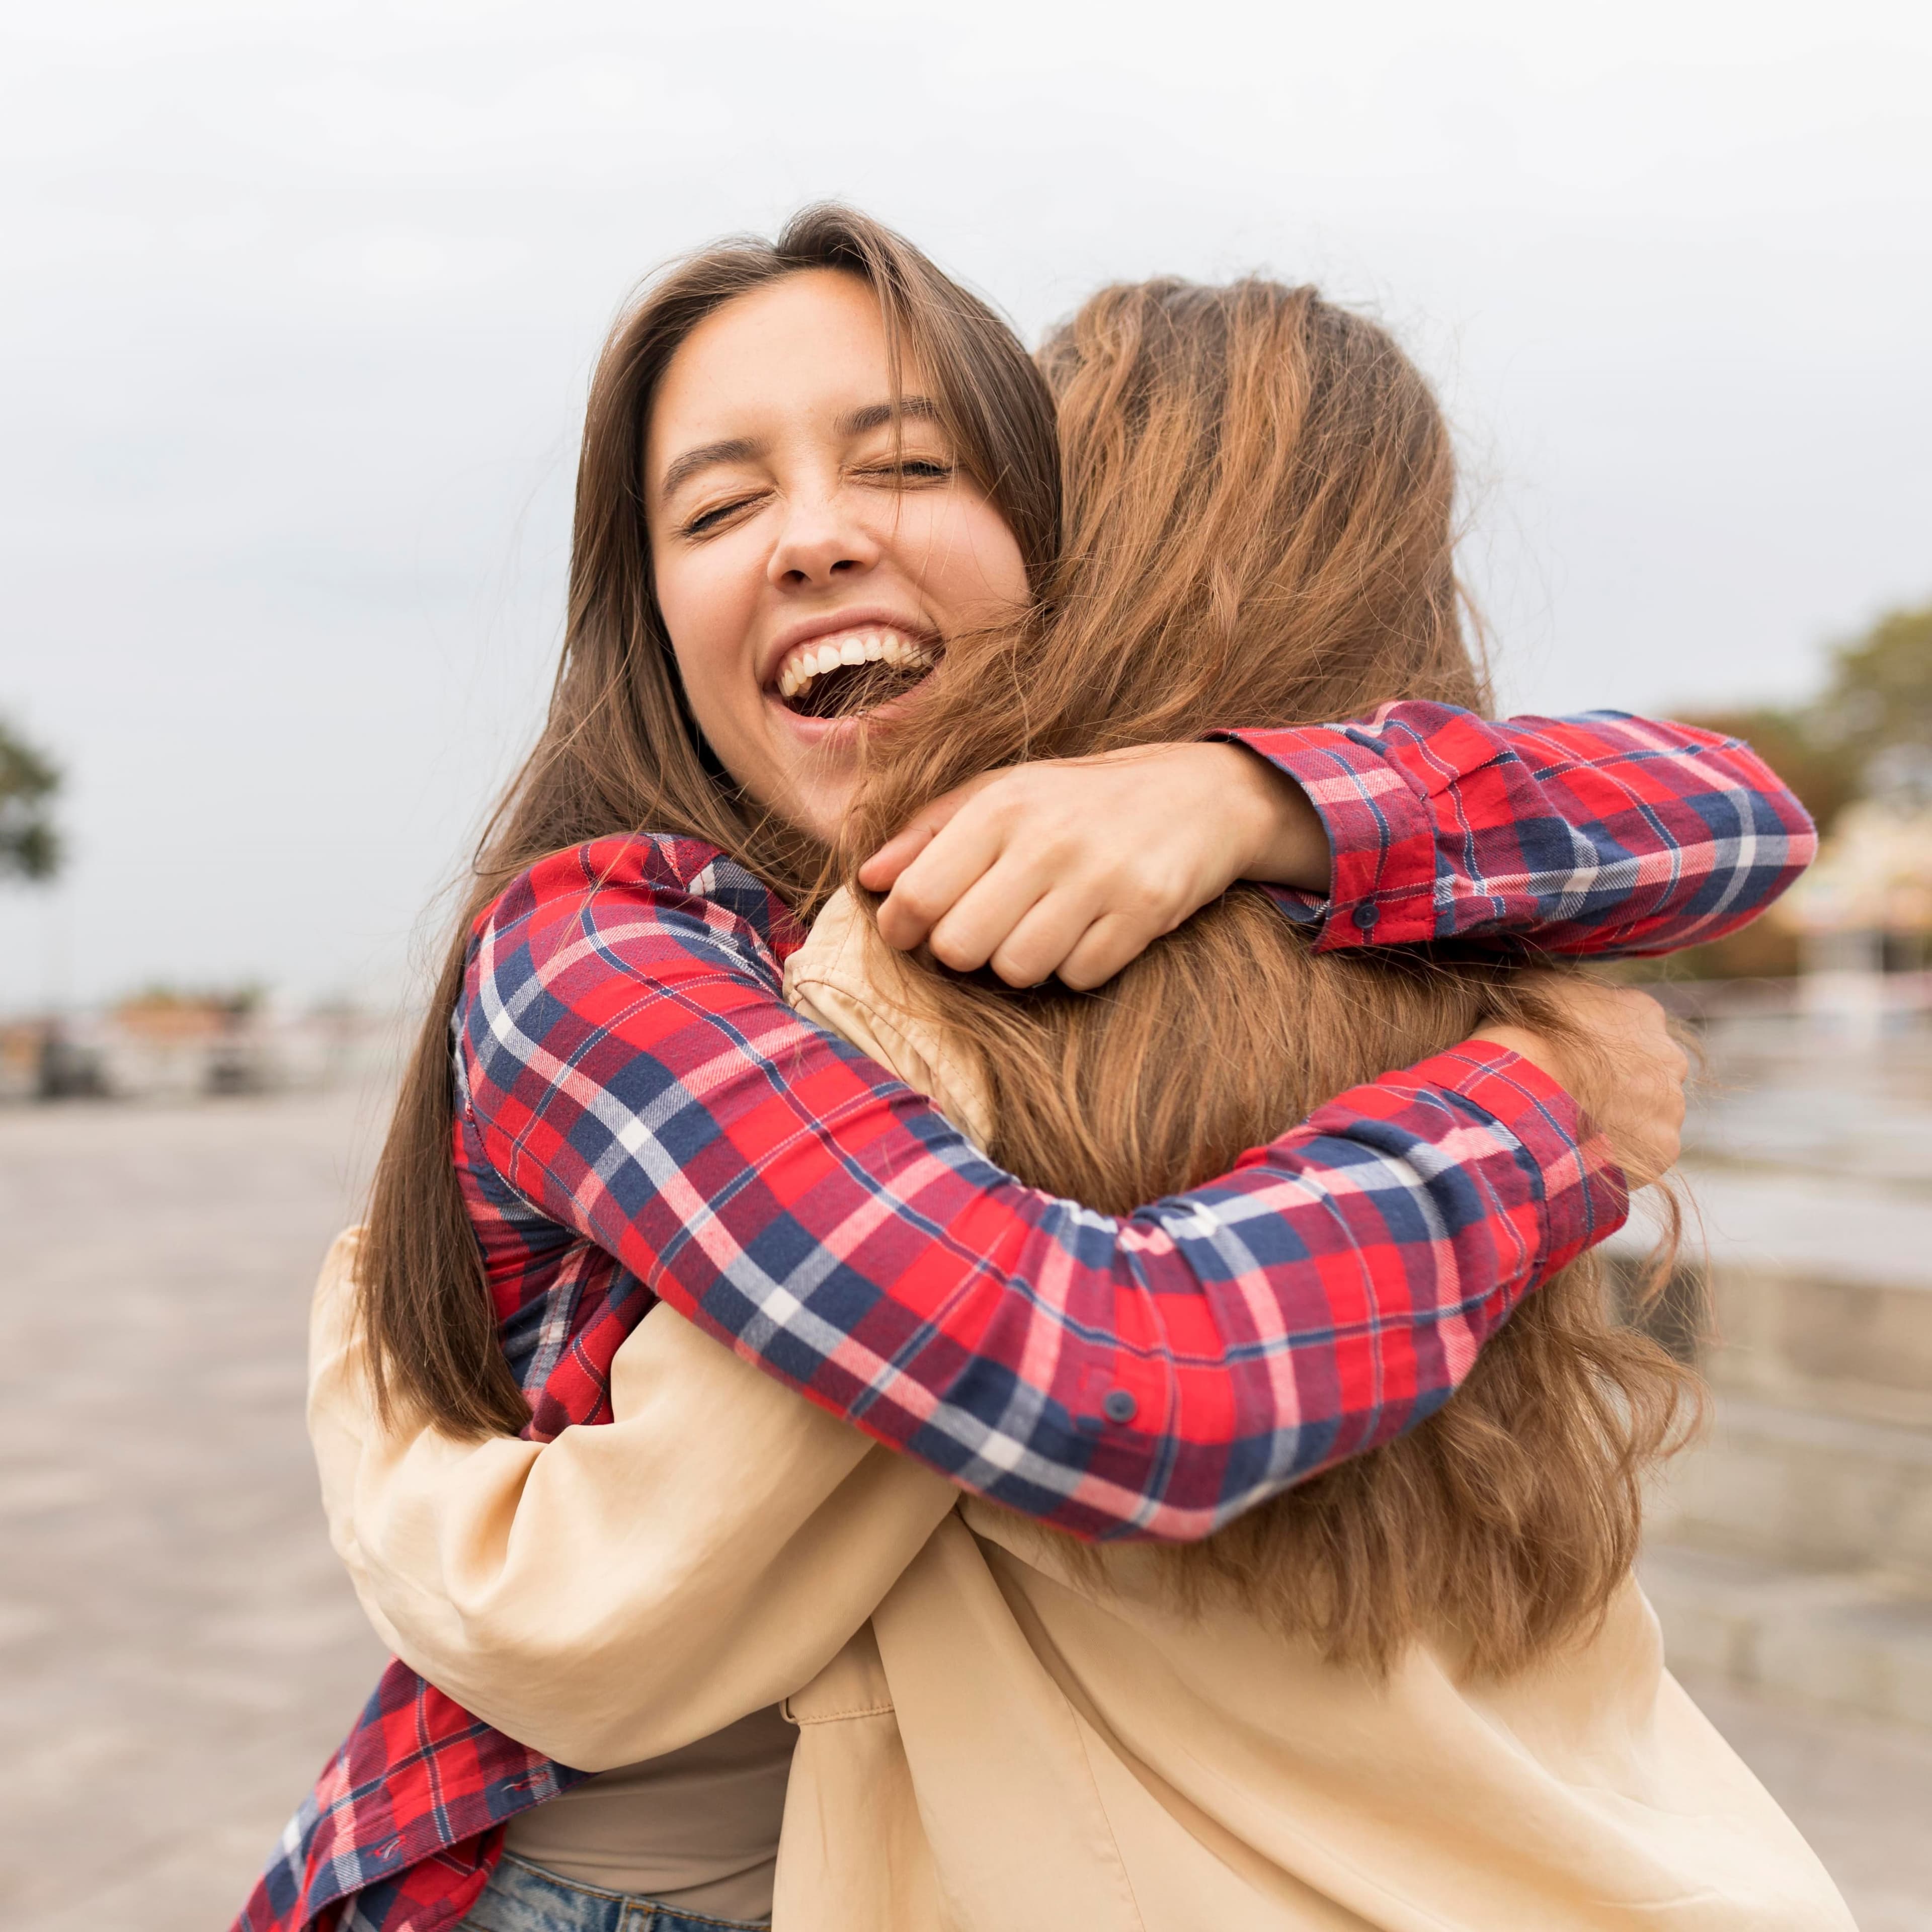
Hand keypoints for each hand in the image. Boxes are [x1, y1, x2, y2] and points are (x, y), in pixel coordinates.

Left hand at [857, 743, 1332, 989]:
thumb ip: (929, 831)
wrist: (1201, 794)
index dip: (902, 929)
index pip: (919, 896)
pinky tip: (1089, 931)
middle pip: (960, 946)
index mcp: (1002, 806)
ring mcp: (1099, 878)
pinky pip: (1079, 976)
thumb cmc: (1082, 800)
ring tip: (1041, 927)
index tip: (910, 932)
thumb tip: (869, 878)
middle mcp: (1047, 840)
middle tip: (985, 930)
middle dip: (964, 951)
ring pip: (1017, 970)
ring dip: (1021, 962)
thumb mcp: (1005, 791)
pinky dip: (1077, 967)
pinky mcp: (1144, 913)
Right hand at [1473, 978, 1687, 1188]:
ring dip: (1625, 1117)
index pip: (1633, 1024)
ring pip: (1652, 1111)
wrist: (1525, 1098)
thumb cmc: (1524, 1040)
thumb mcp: (1536, 989)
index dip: (1603, 1041)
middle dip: (1624, 1079)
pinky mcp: (1663, 1147)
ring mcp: (1671, 1104)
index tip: (1577, 1055)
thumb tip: (1562, 991)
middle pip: (1651, 1069)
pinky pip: (1646, 1150)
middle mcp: (1670, 1055)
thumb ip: (1567, 988)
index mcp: (1643, 1012)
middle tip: (1582, 1092)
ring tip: (1581, 1126)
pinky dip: (1624, 1152)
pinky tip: (1590, 1150)